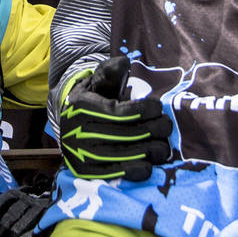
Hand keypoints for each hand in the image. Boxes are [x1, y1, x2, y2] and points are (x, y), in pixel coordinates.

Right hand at [59, 55, 171, 181]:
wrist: (70, 123)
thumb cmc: (92, 99)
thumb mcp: (97, 80)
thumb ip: (110, 71)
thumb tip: (123, 62)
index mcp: (82, 107)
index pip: (118, 112)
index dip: (142, 110)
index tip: (158, 107)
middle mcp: (78, 132)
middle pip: (123, 134)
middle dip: (151, 130)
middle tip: (167, 126)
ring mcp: (81, 154)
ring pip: (120, 155)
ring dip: (147, 152)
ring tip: (164, 146)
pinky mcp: (86, 171)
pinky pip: (112, 174)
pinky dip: (133, 171)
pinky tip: (149, 165)